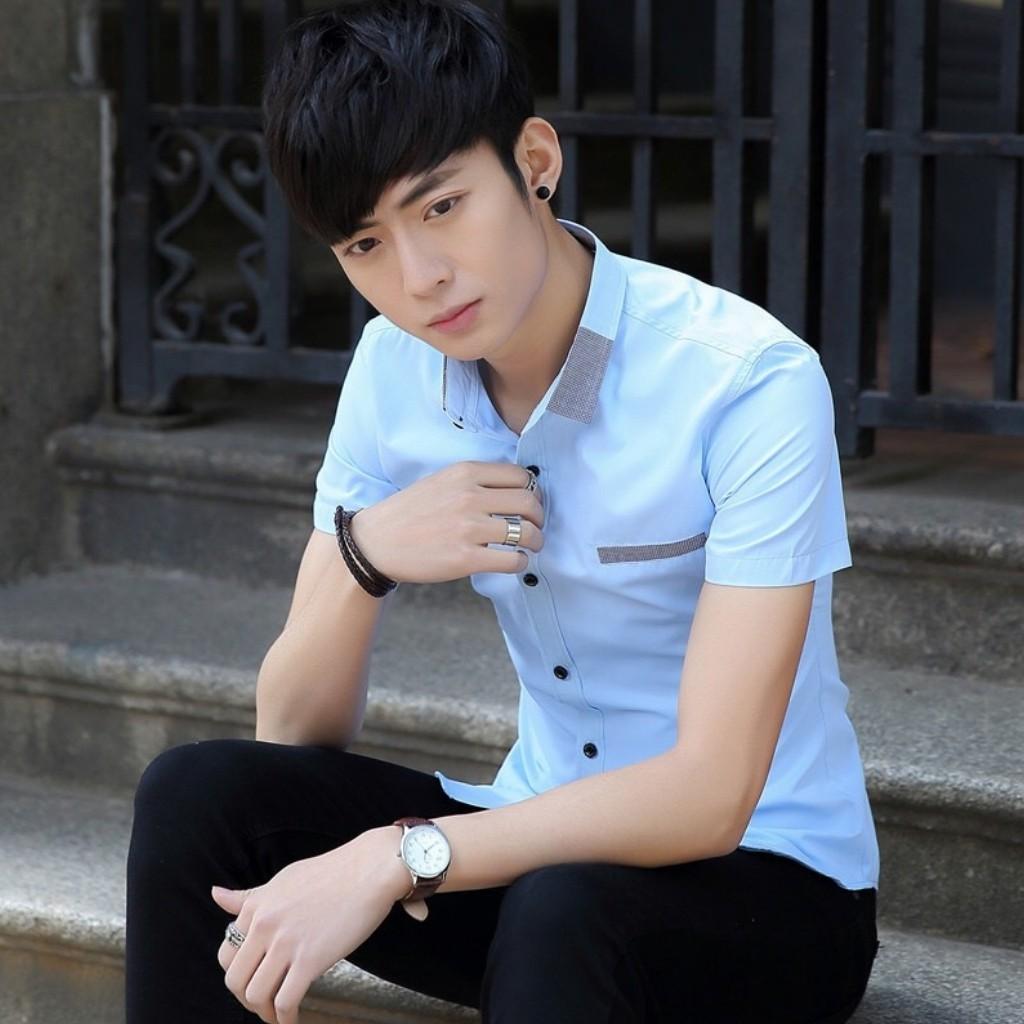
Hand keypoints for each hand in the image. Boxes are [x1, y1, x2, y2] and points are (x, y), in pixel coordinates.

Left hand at [212, 827, 410, 1023]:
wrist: (370, 869)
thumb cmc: (332, 872)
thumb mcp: (284, 879)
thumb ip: (250, 896)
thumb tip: (215, 895)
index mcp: (256, 906)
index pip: (226, 955)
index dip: (239, 974)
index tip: (255, 979)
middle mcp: (264, 924)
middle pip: (236, 980)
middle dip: (247, 999)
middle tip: (265, 1003)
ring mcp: (286, 943)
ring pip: (256, 995)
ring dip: (265, 1012)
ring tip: (279, 1013)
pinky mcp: (310, 959)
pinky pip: (285, 1002)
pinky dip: (286, 1019)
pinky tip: (294, 1019)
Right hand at [349, 460, 544, 583]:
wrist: (376, 543)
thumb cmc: (410, 513)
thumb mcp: (441, 482)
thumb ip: (475, 481)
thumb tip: (516, 490)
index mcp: (465, 473)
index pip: (521, 476)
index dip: (532, 491)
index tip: (530, 503)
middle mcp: (470, 496)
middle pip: (529, 502)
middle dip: (539, 517)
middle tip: (535, 527)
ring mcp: (468, 528)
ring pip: (526, 532)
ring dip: (535, 541)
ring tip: (531, 546)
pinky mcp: (466, 558)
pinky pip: (512, 559)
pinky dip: (520, 562)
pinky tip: (514, 562)